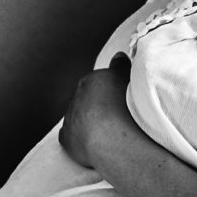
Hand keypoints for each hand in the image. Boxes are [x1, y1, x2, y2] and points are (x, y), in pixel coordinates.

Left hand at [59, 53, 131, 168]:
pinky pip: (70, 135)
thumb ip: (121, 66)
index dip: (112, 90)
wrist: (115, 139)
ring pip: (79, 116)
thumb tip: (118, 56)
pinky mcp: (66, 137)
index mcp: (92, 80)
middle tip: (116, 114)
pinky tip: (93, 140)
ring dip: (89, 120)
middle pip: (88, 98)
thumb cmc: (127, 109)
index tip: (120, 98)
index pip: (100, 82)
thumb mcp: (130, 80)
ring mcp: (70, 117)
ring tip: (108, 130)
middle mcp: (78, 96)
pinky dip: (79, 136)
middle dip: (99, 104)